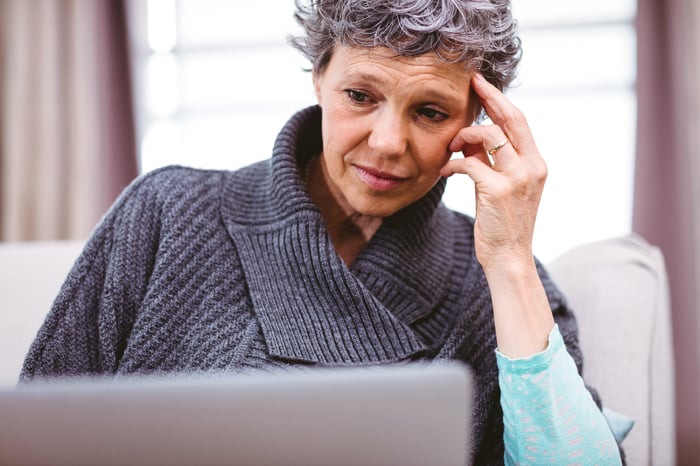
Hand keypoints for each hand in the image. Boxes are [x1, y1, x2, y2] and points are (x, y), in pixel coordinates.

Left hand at [440, 73, 545, 271]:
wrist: (508, 258)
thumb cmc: (502, 223)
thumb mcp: (500, 186)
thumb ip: (490, 160)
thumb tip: (469, 136)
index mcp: (536, 164)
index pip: (520, 121)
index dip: (500, 100)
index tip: (482, 84)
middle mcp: (532, 167)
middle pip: (511, 119)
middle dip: (489, 98)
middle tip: (470, 85)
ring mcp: (517, 178)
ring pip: (489, 136)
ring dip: (464, 135)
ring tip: (451, 146)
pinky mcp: (498, 191)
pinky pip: (470, 163)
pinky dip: (454, 163)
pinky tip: (446, 171)